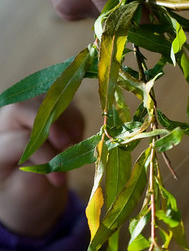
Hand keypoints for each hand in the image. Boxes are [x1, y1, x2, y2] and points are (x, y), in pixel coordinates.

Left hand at [0, 100, 83, 236]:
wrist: (29, 192)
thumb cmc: (25, 194)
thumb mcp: (28, 190)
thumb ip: (40, 168)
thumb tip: (62, 148)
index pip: (19, 140)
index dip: (44, 156)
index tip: (60, 180)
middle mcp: (4, 126)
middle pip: (22, 107)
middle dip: (51, 123)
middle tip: (67, 144)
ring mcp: (24, 114)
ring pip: (46, 100)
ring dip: (66, 121)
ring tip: (72, 145)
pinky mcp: (42, 108)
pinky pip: (62, 101)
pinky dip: (74, 118)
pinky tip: (74, 139)